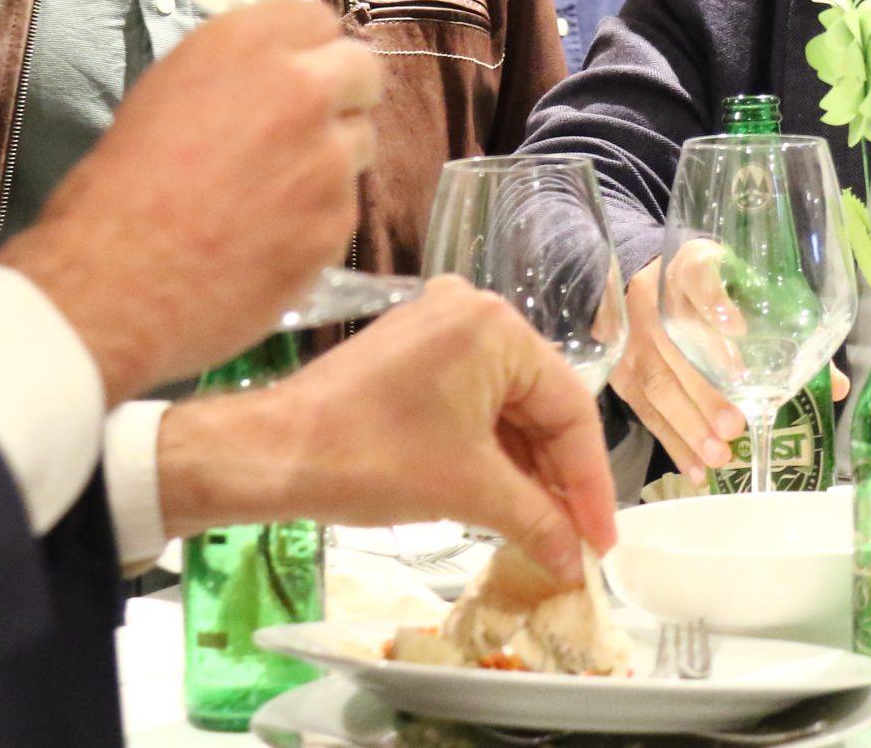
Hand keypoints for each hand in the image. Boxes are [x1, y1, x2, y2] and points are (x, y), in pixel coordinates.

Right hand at [0, 0, 379, 400]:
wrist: (118, 281)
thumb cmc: (119, 189)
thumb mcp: (166, 95)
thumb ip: (235, 72)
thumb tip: (267, 76)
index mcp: (246, 46)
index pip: (317, 18)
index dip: (308, 47)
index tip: (300, 67)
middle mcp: (301, 90)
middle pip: (361, 70)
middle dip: (342, 93)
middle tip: (307, 125)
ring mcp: (328, 158)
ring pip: (360, 141)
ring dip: (331, 158)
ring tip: (274, 192)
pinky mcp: (337, 222)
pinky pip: (346, 205)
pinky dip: (319, 217)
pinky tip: (271, 236)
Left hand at [159, 277, 620, 585]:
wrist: (270, 453)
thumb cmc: (372, 460)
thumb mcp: (468, 490)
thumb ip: (536, 519)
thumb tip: (574, 559)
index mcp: (497, 327)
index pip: (569, 409)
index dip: (590, 483)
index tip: (601, 541)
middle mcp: (474, 311)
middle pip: (539, 405)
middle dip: (556, 477)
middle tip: (575, 541)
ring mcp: (438, 327)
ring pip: (504, 406)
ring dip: (523, 467)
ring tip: (542, 529)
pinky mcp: (410, 350)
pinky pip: (470, 399)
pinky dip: (488, 448)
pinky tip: (502, 495)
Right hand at [603, 246, 857, 476]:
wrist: (652, 288)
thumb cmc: (717, 295)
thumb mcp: (746, 294)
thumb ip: (788, 333)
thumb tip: (835, 386)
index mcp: (692, 264)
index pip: (697, 274)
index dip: (713, 299)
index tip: (737, 327)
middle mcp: (656, 297)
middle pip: (677, 343)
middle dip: (705, 389)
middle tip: (734, 425)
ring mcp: (632, 335)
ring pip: (657, 380)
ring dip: (689, 423)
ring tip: (719, 454)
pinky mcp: (621, 370)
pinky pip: (645, 409)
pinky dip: (673, 441)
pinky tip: (696, 468)